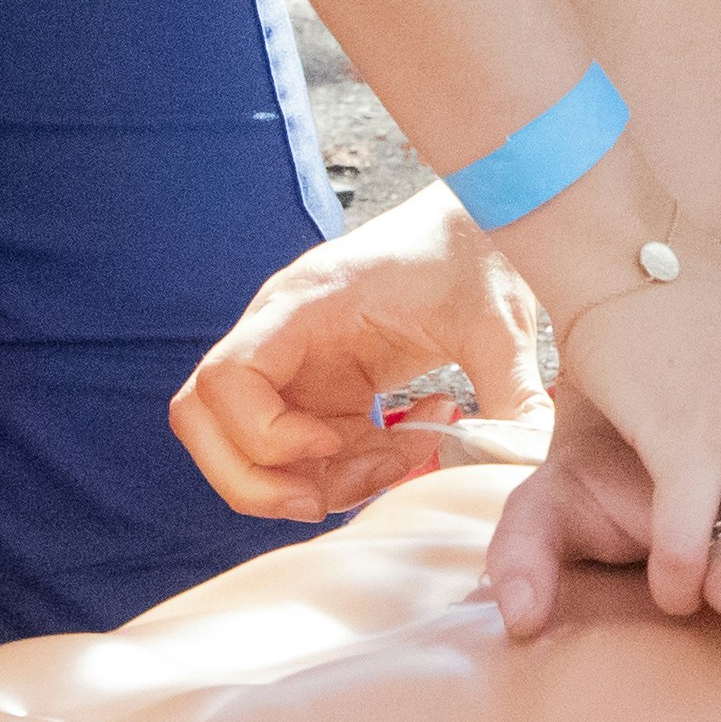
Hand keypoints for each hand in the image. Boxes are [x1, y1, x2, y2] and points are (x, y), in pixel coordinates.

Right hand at [170, 177, 546, 522]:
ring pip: (243, 446)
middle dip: (256, 480)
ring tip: (396, 461)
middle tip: (328, 497)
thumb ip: (509, 393)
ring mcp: (295, 364)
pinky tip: (405, 445)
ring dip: (308, 482)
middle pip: (202, 419)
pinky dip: (338, 473)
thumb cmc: (479, 255)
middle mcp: (283, 333)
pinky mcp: (319, 389)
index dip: (263, 433)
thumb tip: (519, 460)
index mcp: (308, 302)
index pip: (226, 377)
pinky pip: (295, 452)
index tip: (333, 443)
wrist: (482, 224)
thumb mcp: (501, 325)